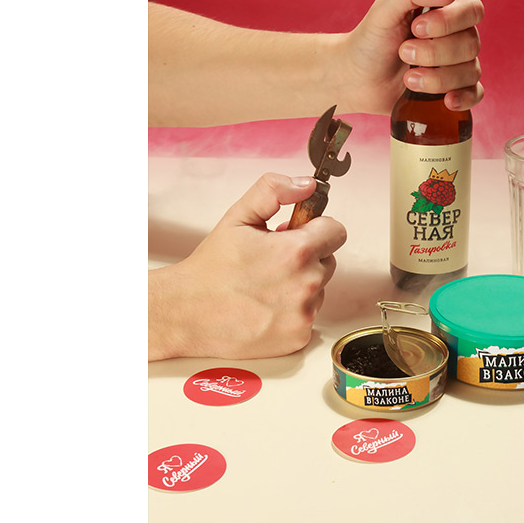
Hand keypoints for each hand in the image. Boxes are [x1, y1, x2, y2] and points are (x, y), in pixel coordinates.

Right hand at [149, 173, 347, 360]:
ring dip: (300, 285)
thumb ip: (274, 191)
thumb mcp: (238, 217)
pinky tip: (266, 307)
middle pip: (328, 261)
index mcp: (296, 252)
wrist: (187, 312)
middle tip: (272, 260)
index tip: (298, 233)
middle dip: (307, 257)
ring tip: (265, 285)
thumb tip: (306, 185)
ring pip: (318, 289)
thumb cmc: (211, 268)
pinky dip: (293, 311)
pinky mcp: (298, 337)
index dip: (316, 228)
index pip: (336, 232)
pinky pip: (309, 315)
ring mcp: (304, 315)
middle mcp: (306, 285)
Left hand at [341, 0, 484, 114]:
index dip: (449, 21)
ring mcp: (458, 63)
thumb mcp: (385, 7)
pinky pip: (475, 93)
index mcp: (447, 7)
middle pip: (470, 43)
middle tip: (404, 53)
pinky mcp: (454, 88)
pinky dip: (464, 98)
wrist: (358, 77)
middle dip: (434, 52)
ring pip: (470, 70)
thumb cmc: (372, 39)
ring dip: (438, 78)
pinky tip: (447, 100)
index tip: (416, 28)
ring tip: (408, 78)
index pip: (472, 9)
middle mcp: (458, 34)